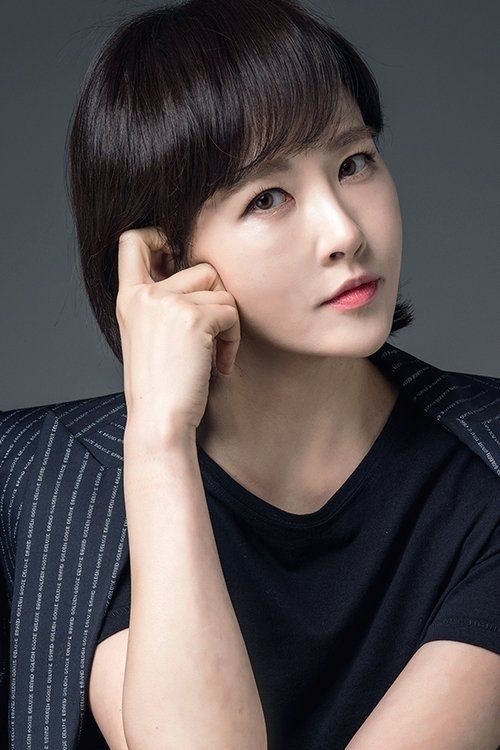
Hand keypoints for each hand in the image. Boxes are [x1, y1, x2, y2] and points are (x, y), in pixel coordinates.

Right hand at [116, 227, 239, 436]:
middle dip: (216, 302)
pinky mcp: (193, 317)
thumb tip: (201, 274)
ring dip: (227, 325)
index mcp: (128, 298)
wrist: (159, 420)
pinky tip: (218, 365)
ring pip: (222, 291)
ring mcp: (167, 302)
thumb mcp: (148, 336)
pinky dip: (233, 340)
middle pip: (202, 269)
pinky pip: (231, 313)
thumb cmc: (161, 387)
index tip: (177, 255)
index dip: (159, 236)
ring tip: (212, 356)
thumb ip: (163, 303)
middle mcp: (144, 295)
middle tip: (210, 338)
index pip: (131, 241)